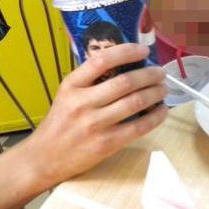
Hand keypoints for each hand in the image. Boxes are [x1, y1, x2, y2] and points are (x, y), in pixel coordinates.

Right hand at [26, 44, 167, 186]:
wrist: (45, 157)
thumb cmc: (59, 122)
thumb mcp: (66, 94)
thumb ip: (89, 79)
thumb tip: (123, 62)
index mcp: (71, 85)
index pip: (102, 60)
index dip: (126, 52)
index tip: (143, 51)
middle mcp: (82, 103)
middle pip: (124, 82)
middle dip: (149, 75)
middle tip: (160, 73)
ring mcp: (95, 124)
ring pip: (134, 103)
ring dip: (155, 93)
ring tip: (163, 89)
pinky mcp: (106, 144)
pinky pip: (138, 127)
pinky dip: (154, 117)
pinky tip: (161, 111)